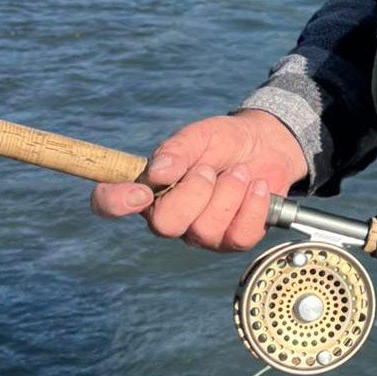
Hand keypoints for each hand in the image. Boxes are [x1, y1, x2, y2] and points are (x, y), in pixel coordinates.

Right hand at [90, 110, 308, 250]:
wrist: (267, 144)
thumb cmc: (223, 141)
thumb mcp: (199, 135)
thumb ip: (177, 149)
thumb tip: (157, 171)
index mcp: (149, 188)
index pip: (109, 204)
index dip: (115, 203)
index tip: (142, 191)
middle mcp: (169, 215)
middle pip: (164, 225)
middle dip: (194, 192)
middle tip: (209, 169)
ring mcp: (200, 232)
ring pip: (205, 229)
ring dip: (229, 192)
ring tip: (240, 172)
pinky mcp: (232, 240)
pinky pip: (239, 236)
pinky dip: (254, 206)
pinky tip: (258, 186)